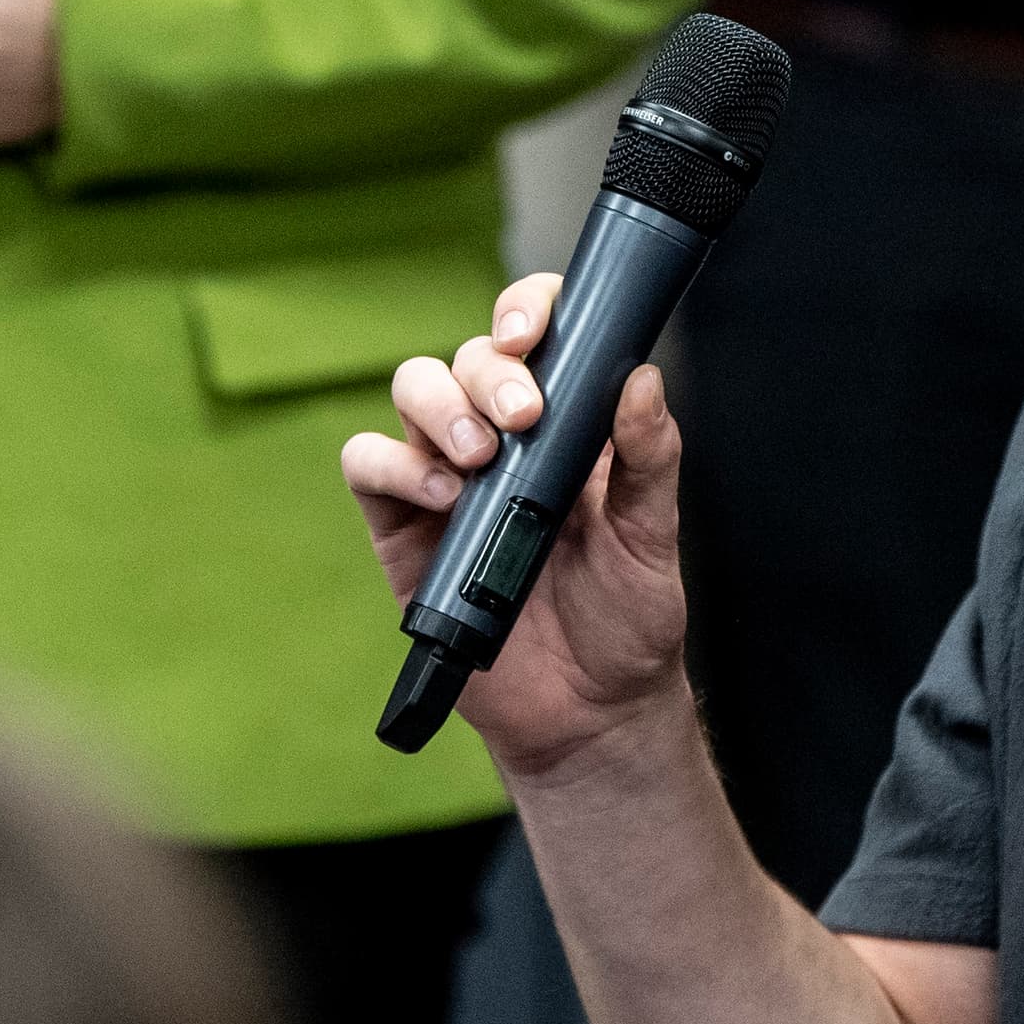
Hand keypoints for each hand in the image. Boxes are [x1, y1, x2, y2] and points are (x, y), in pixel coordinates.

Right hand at [342, 271, 693, 781]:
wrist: (589, 713)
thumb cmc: (627, 618)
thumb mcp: (653, 536)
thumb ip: (650, 459)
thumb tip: (642, 379)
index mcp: (563, 423)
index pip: (534, 334)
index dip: (526, 310)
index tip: (535, 332)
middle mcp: (499, 437)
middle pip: (467, 355)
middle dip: (489, 369)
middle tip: (523, 415)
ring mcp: (445, 477)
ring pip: (412, 391)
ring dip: (439, 406)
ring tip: (479, 456)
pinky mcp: (402, 527)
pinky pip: (370, 465)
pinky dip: (396, 465)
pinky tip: (442, 496)